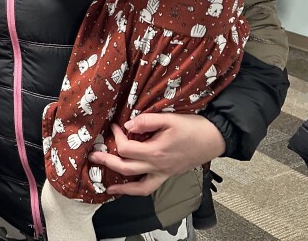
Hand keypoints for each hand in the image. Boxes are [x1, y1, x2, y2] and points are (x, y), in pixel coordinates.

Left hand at [89, 113, 225, 195]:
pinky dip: (136, 189)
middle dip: (106, 161)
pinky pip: (150, 187)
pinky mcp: (168, 174)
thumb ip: (147, 121)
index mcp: (156, 152)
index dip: (116, 137)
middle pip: (126, 169)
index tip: (115, 126)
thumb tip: (128, 126)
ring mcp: (164, 173)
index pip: (126, 149)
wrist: (215, 138)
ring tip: (107, 185)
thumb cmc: (194, 127)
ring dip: (121, 186)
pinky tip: (129, 187)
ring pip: (138, 187)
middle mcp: (158, 167)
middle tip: (92, 155)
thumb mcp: (169, 118)